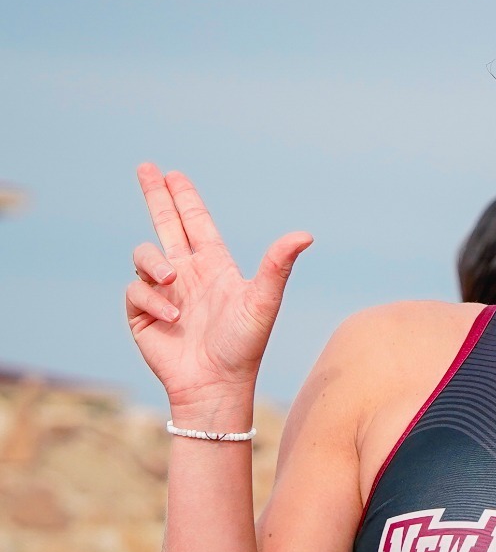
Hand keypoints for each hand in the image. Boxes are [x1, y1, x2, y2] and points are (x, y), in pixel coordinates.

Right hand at [125, 164, 310, 420]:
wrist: (216, 384)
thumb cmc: (245, 344)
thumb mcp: (264, 301)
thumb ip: (278, 265)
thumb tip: (305, 234)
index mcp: (215, 266)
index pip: (197, 223)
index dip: (184, 198)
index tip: (171, 174)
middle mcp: (187, 273)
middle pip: (166, 224)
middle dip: (155, 196)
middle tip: (145, 167)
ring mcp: (163, 292)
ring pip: (144, 255)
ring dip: (155, 263)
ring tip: (173, 282)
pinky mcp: (142, 313)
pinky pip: (135, 289)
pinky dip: (151, 300)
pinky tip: (172, 318)